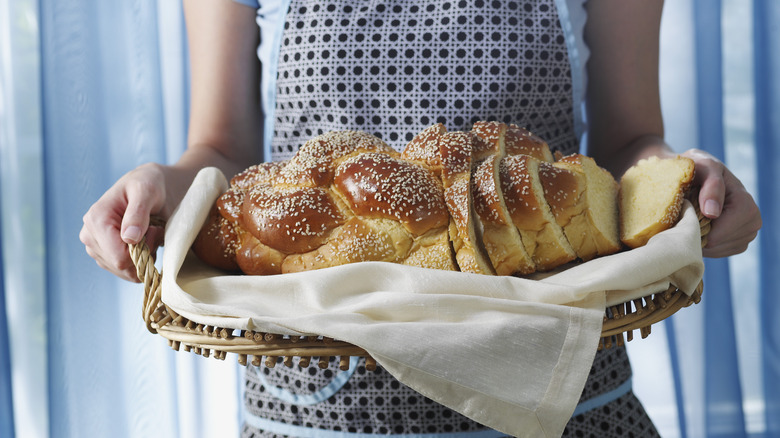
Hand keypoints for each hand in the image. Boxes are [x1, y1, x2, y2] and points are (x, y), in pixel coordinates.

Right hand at [80, 163, 168, 281]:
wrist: (149, 185)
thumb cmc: (149, 184)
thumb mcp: (147, 191)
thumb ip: (138, 213)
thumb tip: (129, 238)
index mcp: (96, 220)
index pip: (119, 258)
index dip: (143, 251)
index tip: (153, 230)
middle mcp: (89, 236)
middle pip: (121, 267)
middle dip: (143, 254)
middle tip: (153, 231)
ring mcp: (95, 247)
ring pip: (124, 272)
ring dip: (142, 257)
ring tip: (148, 233)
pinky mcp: (103, 254)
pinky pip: (124, 271)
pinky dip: (139, 260)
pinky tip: (143, 241)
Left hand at [680, 149, 761, 257]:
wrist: (695, 173)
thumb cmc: (697, 168)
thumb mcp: (702, 167)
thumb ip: (710, 186)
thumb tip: (712, 213)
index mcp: (745, 202)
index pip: (721, 233)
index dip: (698, 229)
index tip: (684, 216)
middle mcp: (753, 220)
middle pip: (718, 243)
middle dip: (697, 233)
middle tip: (684, 217)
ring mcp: (747, 233)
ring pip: (717, 250)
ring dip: (699, 238)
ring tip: (691, 220)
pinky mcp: (739, 241)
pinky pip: (718, 252)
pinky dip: (704, 244)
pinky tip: (698, 227)